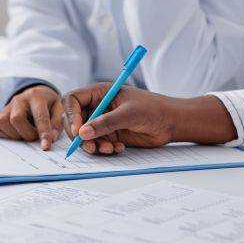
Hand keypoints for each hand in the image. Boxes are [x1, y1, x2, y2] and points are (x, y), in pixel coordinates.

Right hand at [0, 85, 63, 150]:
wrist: (37, 93)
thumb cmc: (49, 103)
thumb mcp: (59, 108)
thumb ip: (57, 123)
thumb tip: (51, 137)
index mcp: (36, 96)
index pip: (39, 116)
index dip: (43, 132)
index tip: (45, 146)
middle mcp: (19, 99)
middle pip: (16, 119)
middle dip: (26, 133)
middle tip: (34, 136)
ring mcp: (7, 105)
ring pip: (3, 122)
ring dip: (13, 134)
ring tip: (23, 133)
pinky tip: (8, 133)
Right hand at [62, 83, 237, 154]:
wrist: (172, 123)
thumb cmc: (154, 110)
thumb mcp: (128, 114)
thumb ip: (105, 123)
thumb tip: (83, 133)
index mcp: (99, 93)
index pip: (73, 100)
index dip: (71, 115)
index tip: (77, 130)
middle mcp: (98, 106)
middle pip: (74, 120)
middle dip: (79, 135)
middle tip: (89, 146)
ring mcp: (102, 121)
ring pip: (84, 135)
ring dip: (93, 145)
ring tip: (109, 149)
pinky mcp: (109, 135)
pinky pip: (96, 144)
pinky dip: (103, 149)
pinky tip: (118, 148)